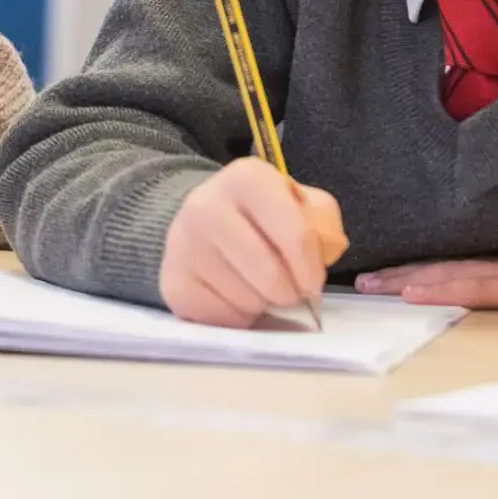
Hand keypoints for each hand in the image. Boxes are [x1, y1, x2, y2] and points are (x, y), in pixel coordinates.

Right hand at [158, 159, 349, 327]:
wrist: (203, 224)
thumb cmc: (262, 217)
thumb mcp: (300, 205)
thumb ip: (323, 223)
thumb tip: (325, 250)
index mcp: (246, 178)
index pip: (296, 235)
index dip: (311, 268)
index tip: (312, 279)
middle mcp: (206, 206)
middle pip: (271, 277)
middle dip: (289, 292)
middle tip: (287, 288)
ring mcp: (183, 246)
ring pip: (247, 301)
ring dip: (263, 304)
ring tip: (256, 286)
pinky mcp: (172, 283)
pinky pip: (224, 320)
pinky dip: (238, 317)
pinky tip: (233, 296)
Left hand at [354, 216, 497, 315]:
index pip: (473, 262)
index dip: (434, 266)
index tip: (398, 270)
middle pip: (454, 265)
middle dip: (409, 272)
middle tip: (367, 276)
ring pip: (455, 274)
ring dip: (411, 280)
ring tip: (372, 284)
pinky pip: (478, 286)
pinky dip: (441, 287)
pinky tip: (410, 291)